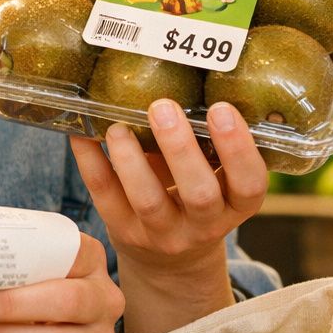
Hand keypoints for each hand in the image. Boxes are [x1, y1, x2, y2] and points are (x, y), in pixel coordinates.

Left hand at [70, 99, 266, 332]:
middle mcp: (203, 225)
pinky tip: (82, 134)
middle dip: (181, 149)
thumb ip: (208, 143)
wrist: (170, 258)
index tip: (221, 109)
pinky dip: (91, 162)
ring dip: (131, 160)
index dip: (238, 149)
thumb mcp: (216, 178)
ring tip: (119, 126)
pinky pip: (105, 197)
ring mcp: (162, 233)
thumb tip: (187, 74)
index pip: (249, 185)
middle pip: (199, 195)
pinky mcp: (124, 231)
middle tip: (164, 107)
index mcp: (234, 206)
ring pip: (148, 201)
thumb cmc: (195, 197)